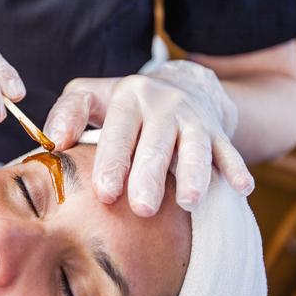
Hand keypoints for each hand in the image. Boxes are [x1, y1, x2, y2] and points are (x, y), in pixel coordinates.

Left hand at [43, 61, 253, 216]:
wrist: (176, 86)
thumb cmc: (120, 105)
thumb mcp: (88, 95)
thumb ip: (67, 113)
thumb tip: (54, 141)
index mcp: (128, 98)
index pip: (118, 131)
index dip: (112, 161)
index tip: (104, 193)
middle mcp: (163, 105)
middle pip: (156, 144)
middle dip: (149, 176)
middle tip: (141, 209)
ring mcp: (193, 119)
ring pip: (195, 147)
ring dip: (194, 173)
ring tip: (189, 201)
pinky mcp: (216, 131)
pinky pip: (229, 150)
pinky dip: (236, 167)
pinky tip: (242, 188)